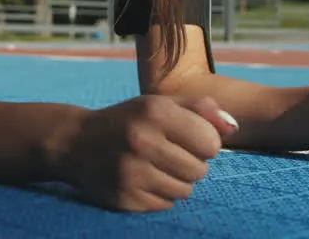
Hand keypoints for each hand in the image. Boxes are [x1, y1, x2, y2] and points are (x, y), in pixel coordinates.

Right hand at [52, 94, 238, 211]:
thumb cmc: (128, 120)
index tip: (189, 139)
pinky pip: (165, 205)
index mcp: (155, 112)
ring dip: (177, 181)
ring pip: (185, 191)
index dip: (205, 143)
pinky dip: (159, 194)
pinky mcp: (124, 198)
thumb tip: (233, 127)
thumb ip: (201, 109)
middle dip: (191, 164)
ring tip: (156, 167)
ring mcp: (131, 173)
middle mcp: (142, 141)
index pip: (211, 143)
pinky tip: (142, 179)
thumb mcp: (160, 104)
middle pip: (200, 170)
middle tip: (169, 154)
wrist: (75, 143)